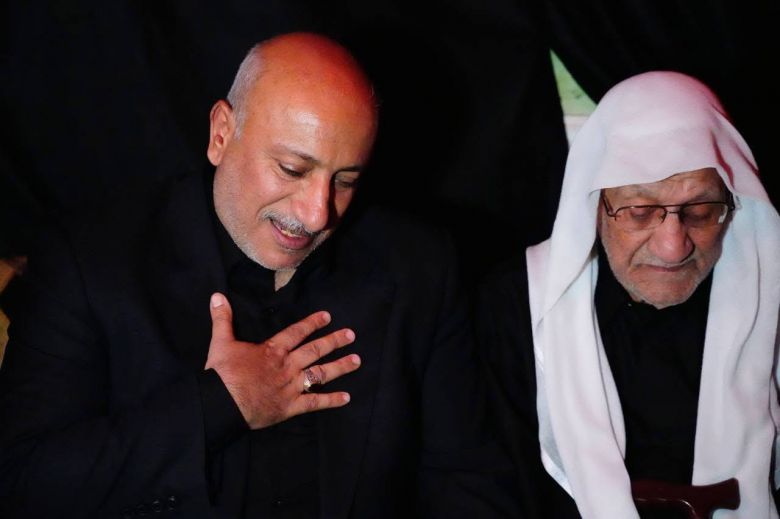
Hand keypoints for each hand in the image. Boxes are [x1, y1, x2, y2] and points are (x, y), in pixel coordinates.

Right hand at [204, 292, 359, 428]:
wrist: (222, 403)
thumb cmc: (222, 374)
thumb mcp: (221, 342)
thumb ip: (222, 319)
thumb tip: (217, 296)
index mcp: (273, 350)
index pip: (297, 332)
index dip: (313, 323)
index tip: (328, 316)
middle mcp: (287, 366)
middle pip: (315, 350)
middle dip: (334, 341)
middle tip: (351, 335)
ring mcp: (291, 387)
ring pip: (320, 374)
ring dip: (340, 367)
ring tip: (356, 361)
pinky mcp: (290, 406)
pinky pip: (314, 403)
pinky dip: (331, 400)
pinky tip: (346, 398)